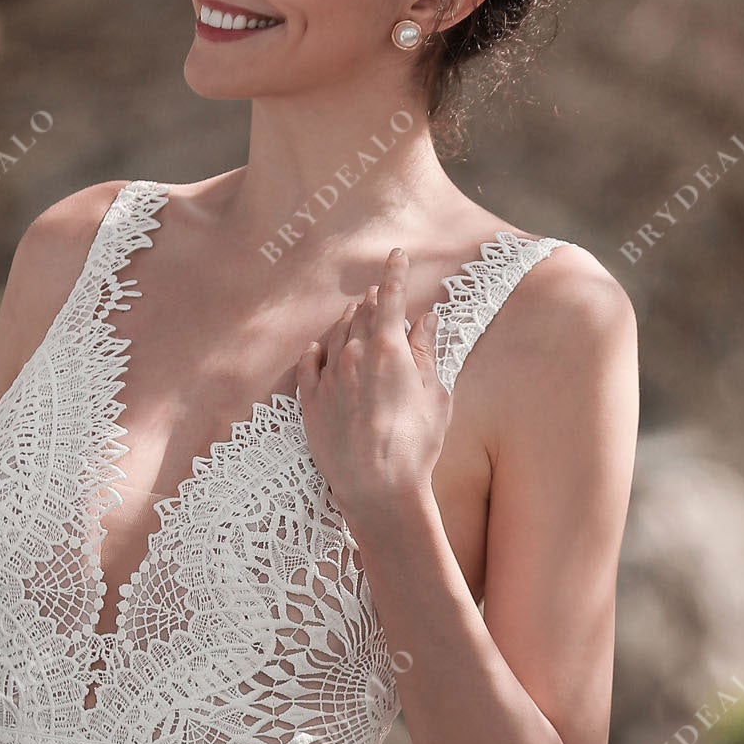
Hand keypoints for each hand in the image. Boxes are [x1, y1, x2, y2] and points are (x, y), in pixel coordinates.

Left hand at [298, 248, 448, 523]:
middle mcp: (352, 354)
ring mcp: (328, 377)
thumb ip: (426, 353)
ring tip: (355, 316)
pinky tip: (320, 347)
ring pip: (334, 334)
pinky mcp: (310, 402)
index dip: (395, 272)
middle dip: (373, 300)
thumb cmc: (416, 445)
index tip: (396, 254)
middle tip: (380, 295)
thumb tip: (425, 321)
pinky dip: (317, 349)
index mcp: (387, 348)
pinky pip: (309, 363)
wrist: (378, 489)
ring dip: (347, 321)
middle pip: (360, 313)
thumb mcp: (434, 395)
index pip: (390, 296)